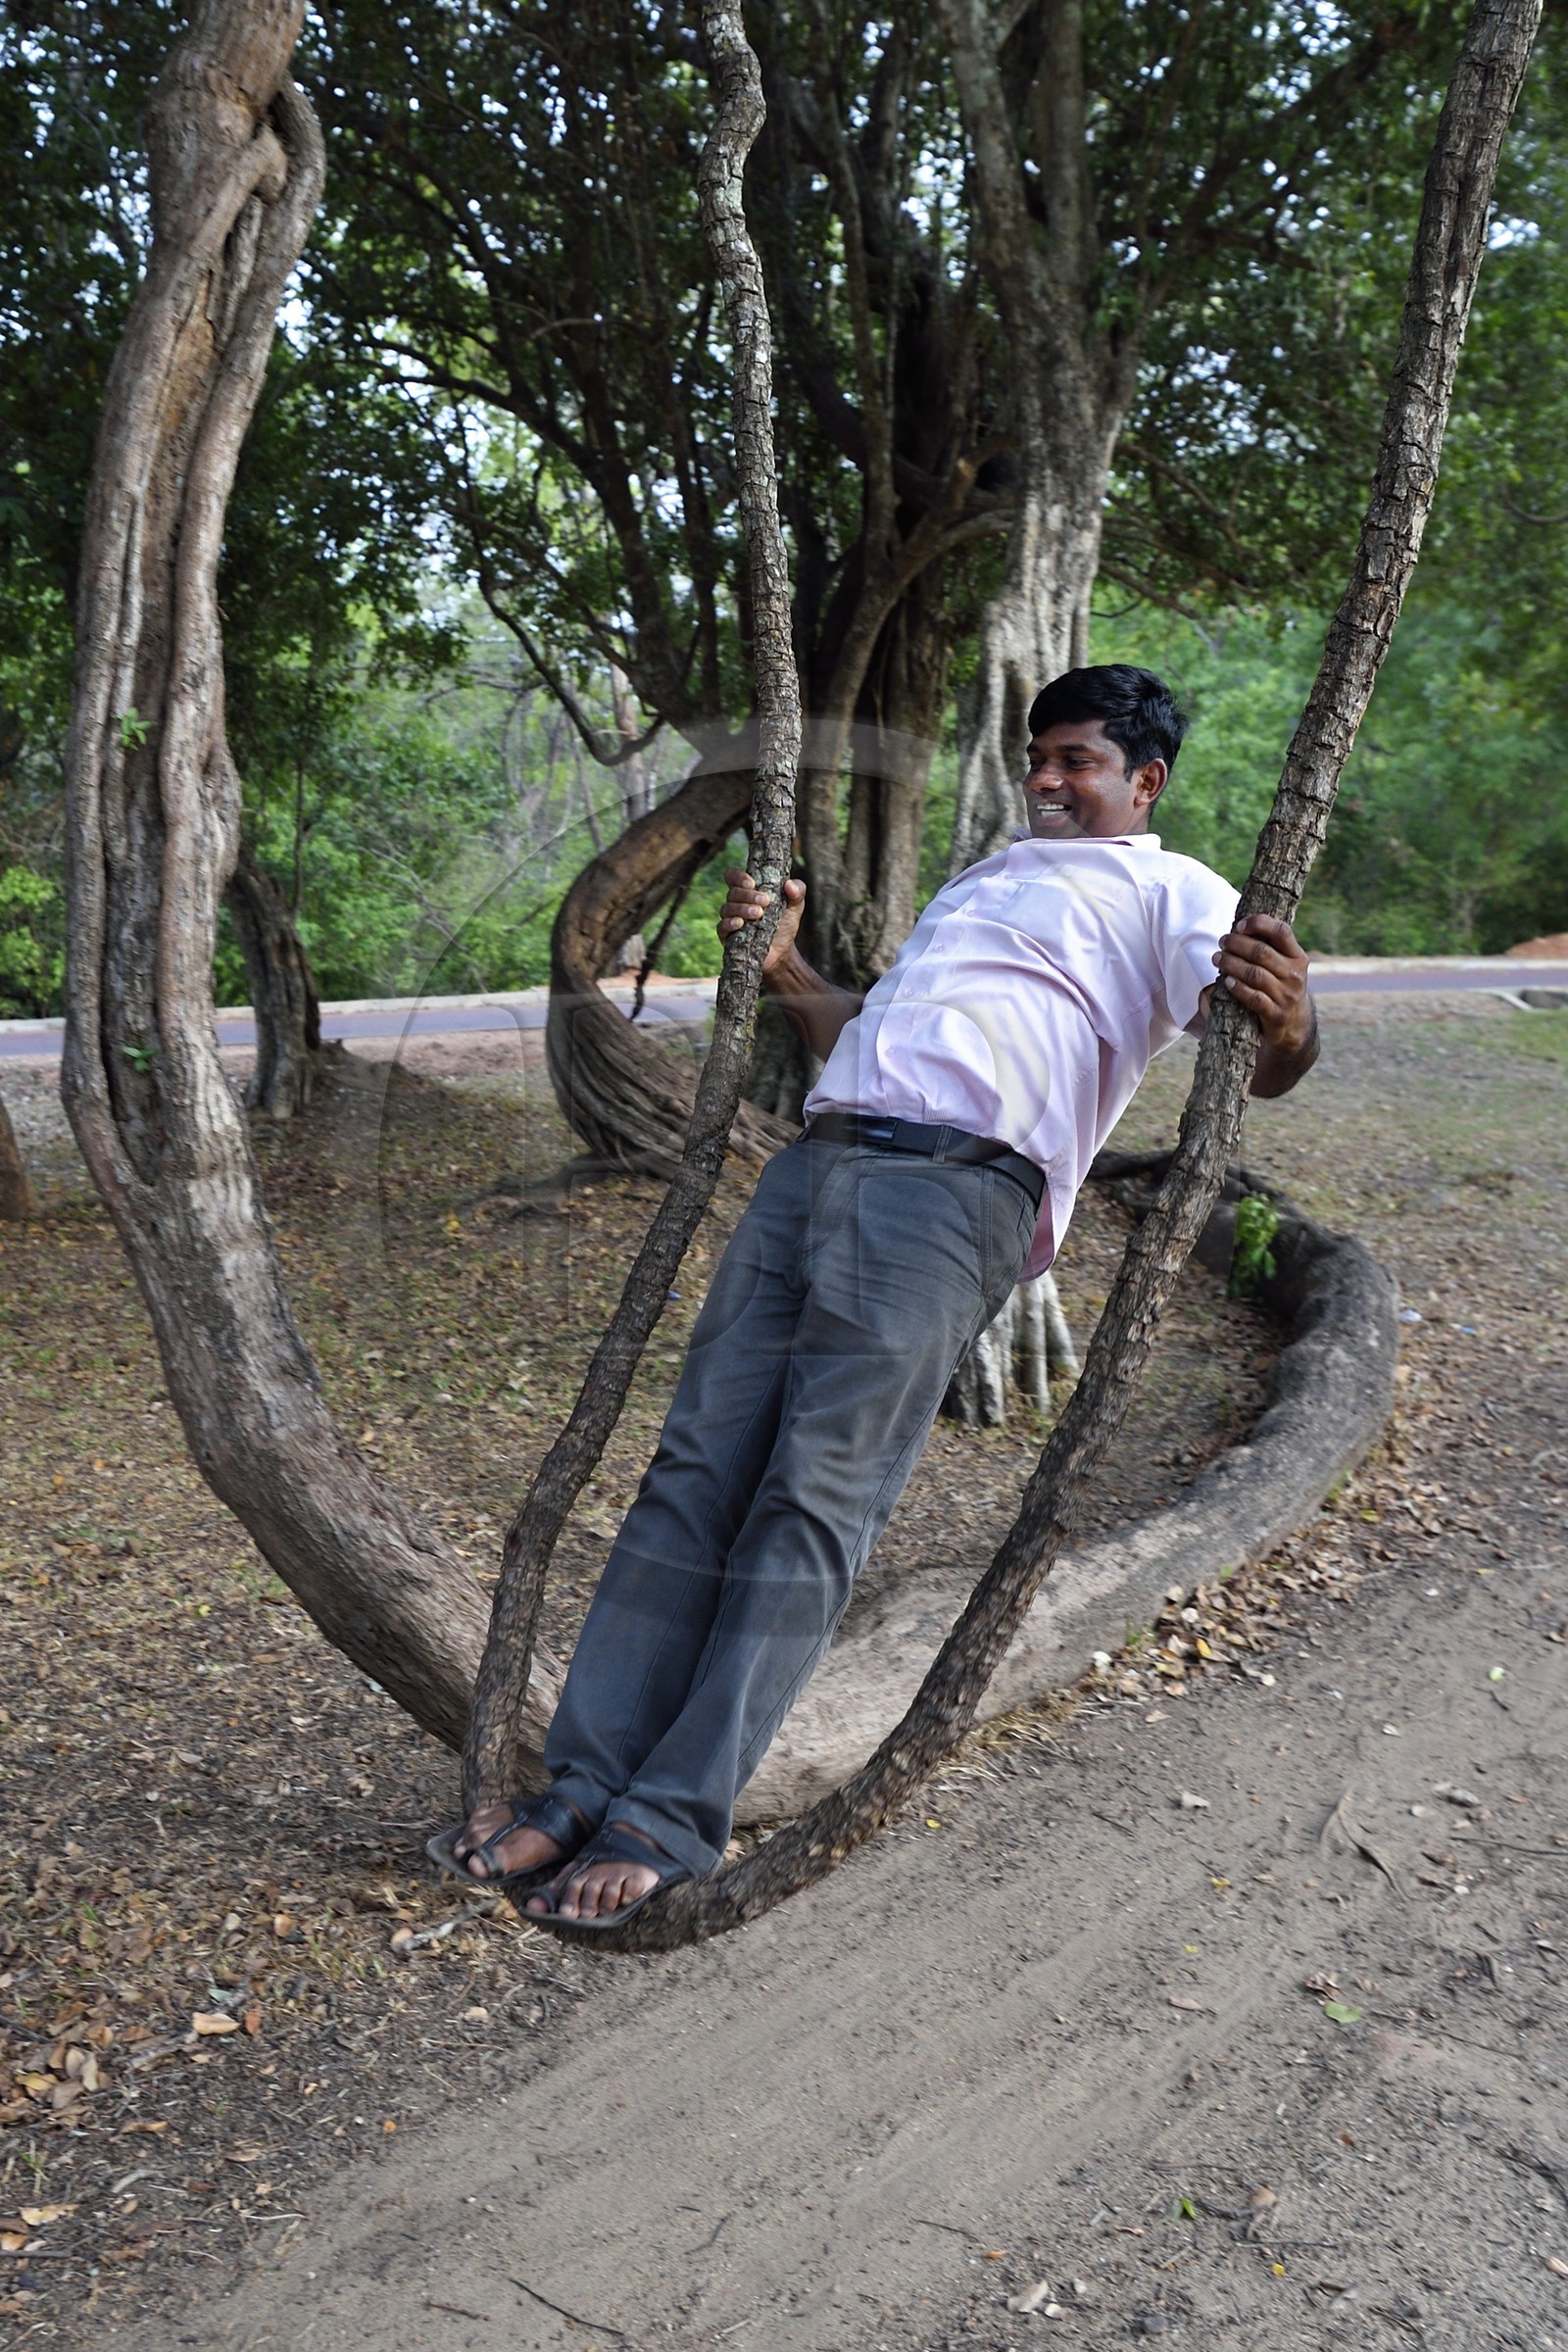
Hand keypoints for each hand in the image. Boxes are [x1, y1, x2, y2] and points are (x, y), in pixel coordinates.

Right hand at [717, 868, 804, 977]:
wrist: (782, 952)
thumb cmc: (785, 925)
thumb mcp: (795, 906)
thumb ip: (798, 891)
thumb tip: (789, 884)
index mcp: (748, 891)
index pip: (733, 877)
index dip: (738, 877)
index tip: (752, 883)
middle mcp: (736, 903)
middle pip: (732, 892)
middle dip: (748, 895)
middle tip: (765, 902)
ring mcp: (730, 919)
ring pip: (727, 908)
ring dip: (742, 909)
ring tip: (759, 914)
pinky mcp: (727, 936)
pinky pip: (722, 926)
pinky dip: (730, 923)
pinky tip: (741, 923)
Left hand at [1212, 913, 1314, 1055]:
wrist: (1294, 1023)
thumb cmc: (1281, 985)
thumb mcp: (1285, 965)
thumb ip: (1271, 947)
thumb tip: (1240, 927)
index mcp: (1298, 957)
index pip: (1282, 932)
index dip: (1259, 923)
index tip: (1239, 925)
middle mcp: (1295, 975)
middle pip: (1262, 952)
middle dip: (1237, 944)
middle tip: (1222, 942)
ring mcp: (1287, 995)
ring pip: (1255, 974)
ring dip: (1232, 964)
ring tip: (1217, 959)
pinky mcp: (1276, 1014)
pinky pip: (1254, 998)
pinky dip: (1238, 988)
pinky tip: (1227, 981)